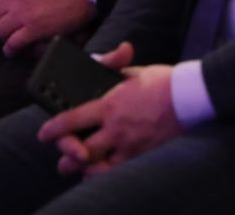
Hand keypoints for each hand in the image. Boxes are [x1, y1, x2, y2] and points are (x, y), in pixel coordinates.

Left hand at [38, 43, 180, 175]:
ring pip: (98, 166)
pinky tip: (102, 172)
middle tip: (61, 161)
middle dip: (67, 156)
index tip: (43, 135)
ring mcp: (129, 145)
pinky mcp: (143, 156)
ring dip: (84, 169)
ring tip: (78, 170)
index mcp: (109, 105)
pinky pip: (119, 172)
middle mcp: (115, 129)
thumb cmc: (162, 81)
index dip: (54, 130)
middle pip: (81, 150)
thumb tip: (94, 61)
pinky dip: (106, 173)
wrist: (190, 97)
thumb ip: (110, 70)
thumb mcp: (132, 72)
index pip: (72, 121)